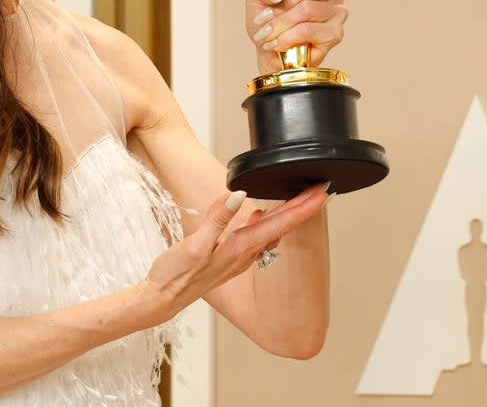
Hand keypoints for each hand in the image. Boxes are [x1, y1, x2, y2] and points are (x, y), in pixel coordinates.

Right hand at [139, 183, 328, 322]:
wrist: (163, 298)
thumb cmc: (176, 274)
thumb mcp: (194, 244)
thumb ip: (217, 219)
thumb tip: (239, 196)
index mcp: (240, 248)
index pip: (280, 223)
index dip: (302, 207)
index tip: (323, 193)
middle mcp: (245, 254)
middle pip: (282, 226)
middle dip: (303, 207)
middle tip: (321, 188)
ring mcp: (239, 257)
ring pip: (271, 231)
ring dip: (287, 215)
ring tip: (299, 198)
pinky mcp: (229, 257)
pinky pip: (256, 237)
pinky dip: (265, 222)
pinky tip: (259, 214)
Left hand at [243, 0, 347, 74]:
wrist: (269, 46)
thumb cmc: (267, 18)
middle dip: (282, 5)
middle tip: (269, 16)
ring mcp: (338, 12)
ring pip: (307, 10)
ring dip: (281, 24)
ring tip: (270, 32)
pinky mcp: (335, 33)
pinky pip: (308, 30)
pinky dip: (287, 37)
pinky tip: (279, 42)